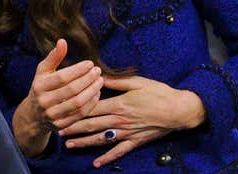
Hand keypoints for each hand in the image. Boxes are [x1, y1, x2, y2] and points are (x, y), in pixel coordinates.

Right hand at [12, 39, 102, 156]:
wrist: (33, 115)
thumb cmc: (41, 87)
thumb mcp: (43, 71)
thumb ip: (53, 56)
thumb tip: (63, 41)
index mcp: (39, 86)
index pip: (62, 78)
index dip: (78, 70)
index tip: (90, 63)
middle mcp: (44, 102)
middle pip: (72, 91)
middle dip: (88, 79)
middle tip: (98, 71)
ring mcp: (52, 115)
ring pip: (78, 103)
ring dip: (92, 91)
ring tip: (100, 81)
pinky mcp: (60, 125)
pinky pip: (80, 114)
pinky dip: (91, 103)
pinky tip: (97, 93)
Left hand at [59, 76, 205, 167]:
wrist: (178, 110)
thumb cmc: (158, 93)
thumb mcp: (137, 81)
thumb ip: (116, 80)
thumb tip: (99, 74)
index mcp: (118, 104)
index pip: (91, 108)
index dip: (75, 110)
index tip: (62, 112)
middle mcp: (119, 120)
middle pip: (92, 125)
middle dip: (74, 128)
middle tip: (59, 131)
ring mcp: (127, 133)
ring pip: (101, 139)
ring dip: (84, 142)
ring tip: (70, 145)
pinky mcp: (135, 141)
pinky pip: (119, 152)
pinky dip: (107, 158)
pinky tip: (96, 163)